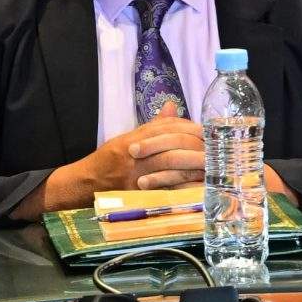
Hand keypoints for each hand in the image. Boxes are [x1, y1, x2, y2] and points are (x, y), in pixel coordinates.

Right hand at [49, 111, 208, 208]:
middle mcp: (134, 154)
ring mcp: (135, 175)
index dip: (189, 128)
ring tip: (211, 166)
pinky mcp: (138, 194)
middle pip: (171, 145)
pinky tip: (197, 186)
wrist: (86, 184)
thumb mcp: (129, 138)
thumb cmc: (110, 160)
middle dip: (196, 147)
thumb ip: (153, 126)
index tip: (206, 132)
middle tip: (215, 150)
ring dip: (193, 165)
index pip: (166, 128)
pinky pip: (164, 188)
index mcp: (134, 138)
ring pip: (169, 165)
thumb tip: (172, 107)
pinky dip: (182, 187)